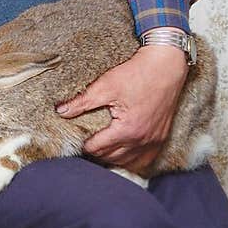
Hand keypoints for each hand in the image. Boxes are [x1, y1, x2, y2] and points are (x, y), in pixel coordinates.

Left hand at [56, 44, 188, 174]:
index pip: (98, 149)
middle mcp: (142, 140)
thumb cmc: (138, 73)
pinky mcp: (161, 138)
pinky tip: (121, 154)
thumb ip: (83, 101)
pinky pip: (144, 160)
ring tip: (101, 148)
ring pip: (126, 162)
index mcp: (127, 130)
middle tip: (86, 143)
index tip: (78, 138)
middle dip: (96, 153)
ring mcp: (153, 141)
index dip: (84, 145)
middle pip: (110, 158)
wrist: (167, 65)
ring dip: (112, 158)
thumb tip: (61, 111)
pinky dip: (131, 160)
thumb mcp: (106, 85)